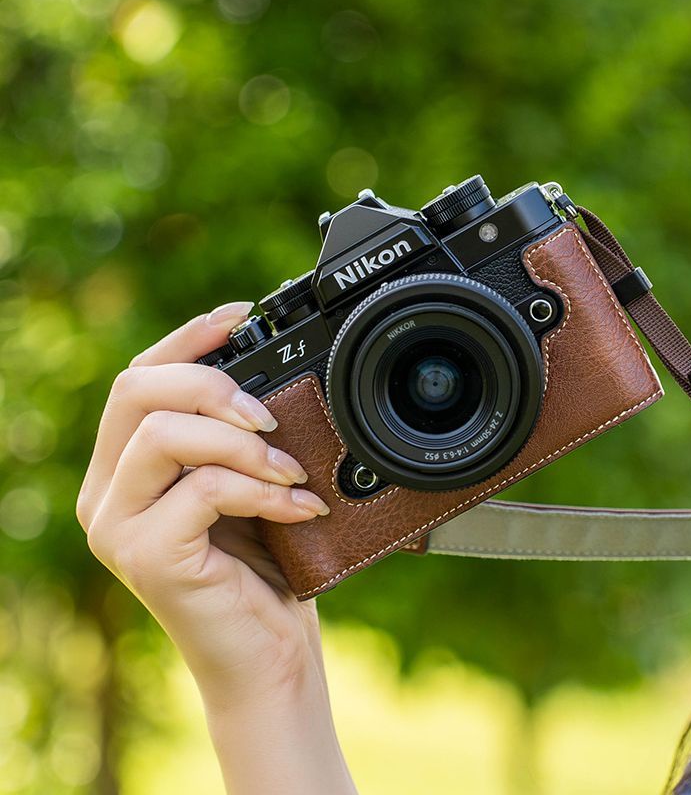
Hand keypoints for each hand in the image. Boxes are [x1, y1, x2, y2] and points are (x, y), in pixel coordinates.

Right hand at [77, 301, 356, 794]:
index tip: (243, 315)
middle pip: (135, 390)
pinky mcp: (146, 557)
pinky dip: (263, 490)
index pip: (139, 378)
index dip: (188, 337)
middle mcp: (108, 494)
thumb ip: (233, 440)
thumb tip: (264, 378)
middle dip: (213, 385)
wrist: (267, 655)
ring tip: (291, 472)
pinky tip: (301, 508)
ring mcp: (118, 527)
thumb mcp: (247, 487)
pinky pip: (205, 489)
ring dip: (242, 443)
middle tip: (268, 418)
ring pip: (164, 433)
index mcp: (128, 470)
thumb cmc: (263, 570)